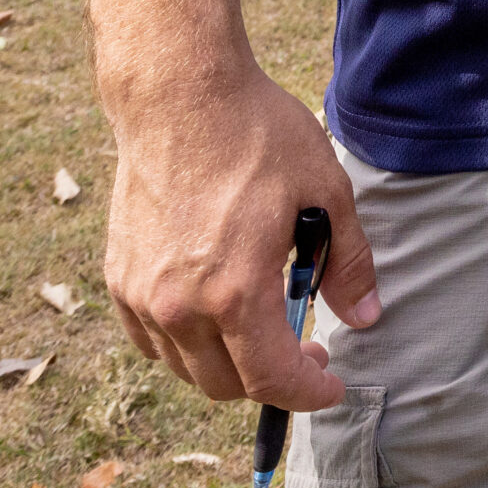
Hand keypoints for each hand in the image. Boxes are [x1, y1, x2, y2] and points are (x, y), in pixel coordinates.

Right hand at [101, 59, 375, 407]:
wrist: (178, 94)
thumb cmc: (256, 135)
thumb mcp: (325, 190)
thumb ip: (348, 261)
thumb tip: (367, 316)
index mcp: (235, 291)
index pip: (270, 378)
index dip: (307, 393)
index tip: (330, 384)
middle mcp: (180, 305)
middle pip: (226, 385)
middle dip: (272, 380)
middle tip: (306, 349)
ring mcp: (142, 294)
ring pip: (186, 367)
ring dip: (227, 364)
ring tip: (262, 327)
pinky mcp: (120, 277)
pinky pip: (151, 340)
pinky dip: (185, 343)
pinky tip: (214, 313)